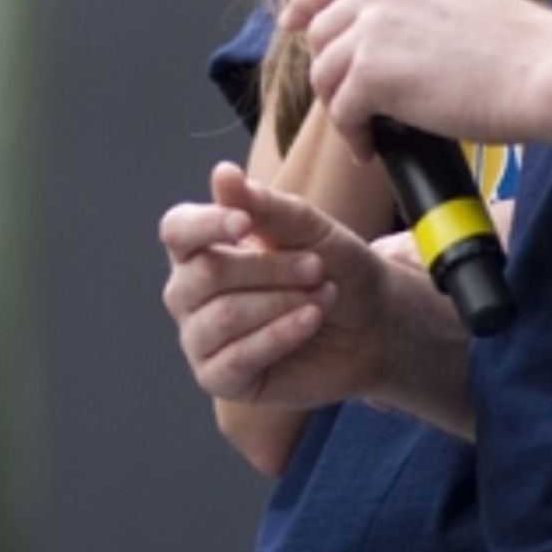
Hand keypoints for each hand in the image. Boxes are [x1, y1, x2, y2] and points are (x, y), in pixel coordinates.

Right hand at [159, 161, 392, 409]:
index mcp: (203, 245)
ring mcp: (201, 337)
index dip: (206, 225)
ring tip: (322, 294)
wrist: (373, 321)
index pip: (178, 230)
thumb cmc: (334, 266)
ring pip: (221, 317)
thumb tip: (222, 174)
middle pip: (205, 273)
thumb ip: (264, 205)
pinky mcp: (220, 377)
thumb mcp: (308, 228)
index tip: (245, 223)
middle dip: (270, 268)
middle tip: (317, 266)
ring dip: (281, 302)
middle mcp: (191, 291)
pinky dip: (279, 335)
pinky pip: (235, 359)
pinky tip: (310, 320)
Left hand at [281, 0, 551, 158]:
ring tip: (367, 128)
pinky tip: (371, 148)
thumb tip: (378, 30)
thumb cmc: (513, 44)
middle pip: (321, 31)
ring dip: (341, 106)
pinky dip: (352, 135)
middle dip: (332, 69)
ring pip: (324, 73)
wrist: (539, 69)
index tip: (293, 24)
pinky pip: (341, 111)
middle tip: (355, 100)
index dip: (305, 6)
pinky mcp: (371, 72)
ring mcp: (371, 26)